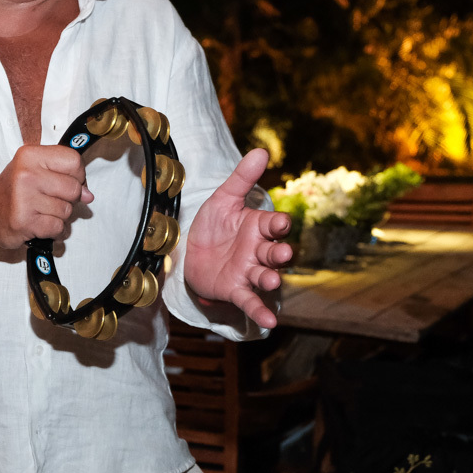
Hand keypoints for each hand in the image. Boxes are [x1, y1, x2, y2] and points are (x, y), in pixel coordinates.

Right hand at [0, 144, 93, 249]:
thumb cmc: (11, 194)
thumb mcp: (33, 173)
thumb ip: (63, 177)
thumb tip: (89, 195)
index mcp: (30, 155)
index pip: (74, 161)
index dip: (78, 176)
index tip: (67, 183)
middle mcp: (26, 173)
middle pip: (73, 188)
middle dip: (69, 200)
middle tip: (51, 201)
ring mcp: (24, 197)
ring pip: (67, 210)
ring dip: (59, 217)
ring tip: (42, 214)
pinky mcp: (24, 220)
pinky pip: (58, 227)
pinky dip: (54, 231)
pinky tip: (41, 226)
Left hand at [183, 148, 292, 328]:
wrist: (189, 249)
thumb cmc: (213, 224)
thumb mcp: (224, 199)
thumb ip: (242, 178)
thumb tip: (262, 150)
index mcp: (258, 227)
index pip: (274, 225)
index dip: (278, 225)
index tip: (281, 223)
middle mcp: (258, 250)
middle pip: (274, 252)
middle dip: (280, 253)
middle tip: (283, 253)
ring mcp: (248, 271)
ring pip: (264, 275)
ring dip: (270, 279)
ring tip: (272, 280)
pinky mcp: (235, 288)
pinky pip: (249, 300)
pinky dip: (259, 310)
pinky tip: (270, 323)